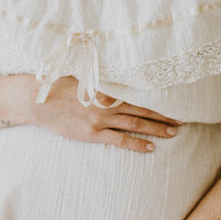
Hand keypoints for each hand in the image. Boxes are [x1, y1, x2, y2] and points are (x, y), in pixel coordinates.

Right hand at [30, 75, 180, 152]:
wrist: (37, 100)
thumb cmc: (57, 84)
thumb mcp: (81, 74)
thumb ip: (101, 77)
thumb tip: (119, 72)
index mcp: (106, 87)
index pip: (138, 92)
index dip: (157, 97)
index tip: (174, 99)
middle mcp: (107, 103)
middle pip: (142, 109)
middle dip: (163, 115)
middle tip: (182, 119)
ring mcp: (100, 119)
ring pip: (135, 124)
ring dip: (156, 129)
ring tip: (173, 133)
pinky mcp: (92, 133)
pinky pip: (119, 140)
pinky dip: (136, 144)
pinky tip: (150, 148)